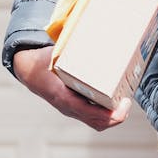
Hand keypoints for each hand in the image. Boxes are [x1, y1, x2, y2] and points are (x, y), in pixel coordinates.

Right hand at [13, 46, 130, 131]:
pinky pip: (93, 119)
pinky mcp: (74, 109)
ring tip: (124, 104)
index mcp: (62, 95)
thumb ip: (72, 49)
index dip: (107, 113)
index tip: (122, 104)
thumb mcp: (56, 53)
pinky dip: (106, 115)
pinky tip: (115, 103)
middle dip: (116, 117)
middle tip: (127, 102)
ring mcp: (71, 110)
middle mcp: (67, 107)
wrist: (29, 72)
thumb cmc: (44, 61)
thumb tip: (93, 34)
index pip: (87, 111)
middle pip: (97, 122)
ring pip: (96, 123)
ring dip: (113, 118)